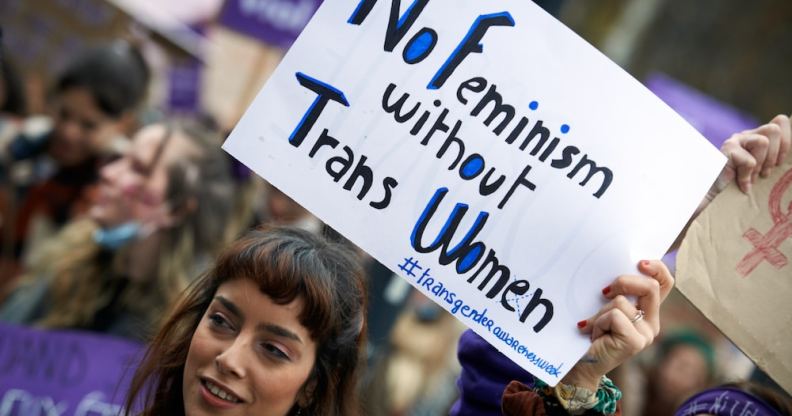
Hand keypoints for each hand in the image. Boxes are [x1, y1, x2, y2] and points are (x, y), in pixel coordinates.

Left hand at [562, 260, 673, 389]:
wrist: (580, 363)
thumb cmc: (590, 330)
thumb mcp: (605, 305)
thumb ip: (617, 291)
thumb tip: (611, 265)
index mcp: (647, 310)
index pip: (664, 282)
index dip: (657, 268)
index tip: (640, 263)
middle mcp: (652, 322)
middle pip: (650, 287)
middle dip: (623, 281)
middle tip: (604, 291)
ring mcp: (646, 334)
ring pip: (622, 302)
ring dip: (600, 311)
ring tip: (594, 326)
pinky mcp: (635, 342)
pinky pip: (615, 316)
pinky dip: (597, 321)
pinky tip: (593, 335)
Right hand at [713, 114, 790, 194]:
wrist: (715, 196)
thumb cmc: (743, 187)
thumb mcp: (765, 170)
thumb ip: (775, 159)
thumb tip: (788, 160)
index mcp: (760, 136)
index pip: (781, 121)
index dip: (786, 140)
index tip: (779, 163)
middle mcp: (748, 135)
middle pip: (774, 129)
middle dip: (774, 154)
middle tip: (765, 173)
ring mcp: (736, 140)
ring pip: (763, 141)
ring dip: (760, 164)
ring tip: (753, 177)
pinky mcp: (727, 149)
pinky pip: (749, 161)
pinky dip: (747, 176)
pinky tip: (742, 184)